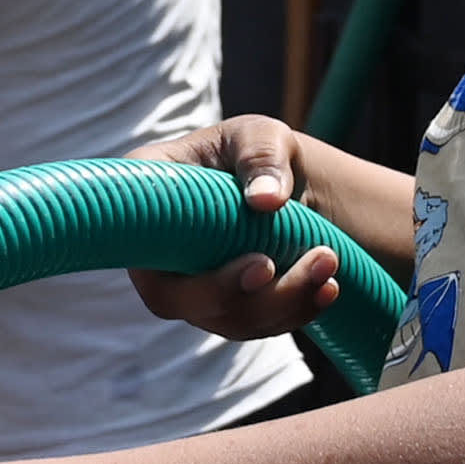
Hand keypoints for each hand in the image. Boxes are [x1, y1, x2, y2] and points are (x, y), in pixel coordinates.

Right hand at [130, 116, 345, 341]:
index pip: (135, 241)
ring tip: (329, 262)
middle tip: (315, 261)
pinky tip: (328, 287)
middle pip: (179, 300)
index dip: (184, 266)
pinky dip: (294, 312)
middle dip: (249, 296)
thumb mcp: (261, 136)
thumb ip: (261, 157)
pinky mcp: (220, 310)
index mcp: (148, 199)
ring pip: (225, 319)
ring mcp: (186, 288)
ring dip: (284, 302)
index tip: (261, 266)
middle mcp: (155, 253)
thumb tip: (266, 200)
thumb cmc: (259, 151)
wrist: (288, 185)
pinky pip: (253, 327)